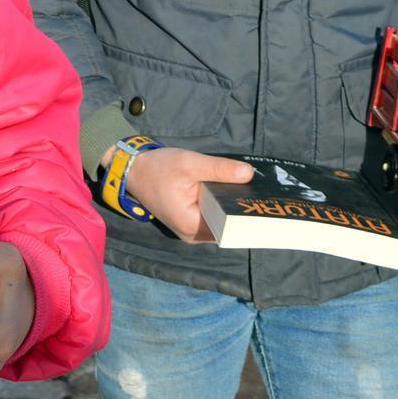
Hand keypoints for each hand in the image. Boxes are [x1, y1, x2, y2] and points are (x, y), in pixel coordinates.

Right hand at [124, 147, 255, 241]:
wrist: (133, 170)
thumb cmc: (159, 168)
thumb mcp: (190, 163)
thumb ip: (219, 169)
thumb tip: (249, 174)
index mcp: (192, 226)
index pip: (229, 227)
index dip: (246, 214)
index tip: (264, 201)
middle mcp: (193, 235)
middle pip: (226, 225)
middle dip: (241, 209)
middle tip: (262, 193)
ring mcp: (191, 230)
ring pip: (220, 220)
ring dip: (231, 206)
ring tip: (252, 192)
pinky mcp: (190, 221)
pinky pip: (212, 216)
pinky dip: (221, 205)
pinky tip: (233, 191)